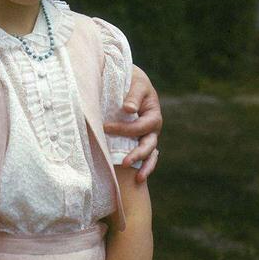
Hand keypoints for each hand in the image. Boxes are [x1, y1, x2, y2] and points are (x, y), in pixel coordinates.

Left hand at [105, 65, 161, 180]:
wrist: (131, 79)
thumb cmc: (133, 80)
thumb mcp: (136, 83)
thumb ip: (133, 95)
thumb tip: (128, 109)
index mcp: (153, 114)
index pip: (141, 127)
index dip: (124, 129)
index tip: (105, 127)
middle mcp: (153, 128)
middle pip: (148, 144)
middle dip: (137, 154)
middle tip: (123, 162)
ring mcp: (148, 136)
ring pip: (150, 154)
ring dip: (144, 166)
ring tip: (139, 179)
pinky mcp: (140, 140)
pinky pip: (146, 156)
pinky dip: (143, 165)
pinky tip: (138, 178)